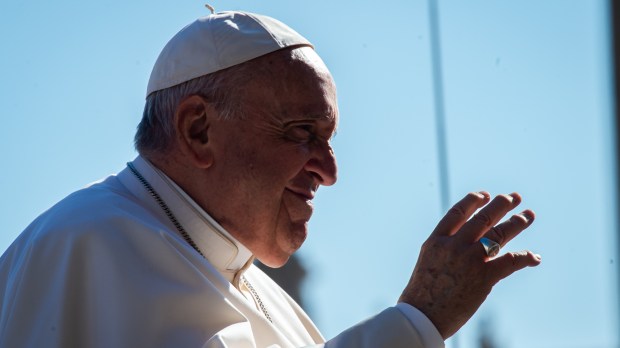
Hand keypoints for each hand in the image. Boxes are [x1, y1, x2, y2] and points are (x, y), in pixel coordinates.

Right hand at [398, 191, 540, 338]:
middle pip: (483, 218)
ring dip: (516, 222)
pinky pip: (510, 261)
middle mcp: (453, 245)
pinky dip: (525, 258)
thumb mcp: (428, 261)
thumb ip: (444, 247)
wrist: (421, 316)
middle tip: (514, 197)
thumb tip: (460, 240)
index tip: (486, 194)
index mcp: (437, 240)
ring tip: (528, 215)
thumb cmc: (421, 293)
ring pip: (499, 234)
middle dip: (501, 205)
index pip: (458, 212)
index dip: (474, 200)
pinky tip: (534, 257)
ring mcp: (469, 259)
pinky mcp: (484, 277)